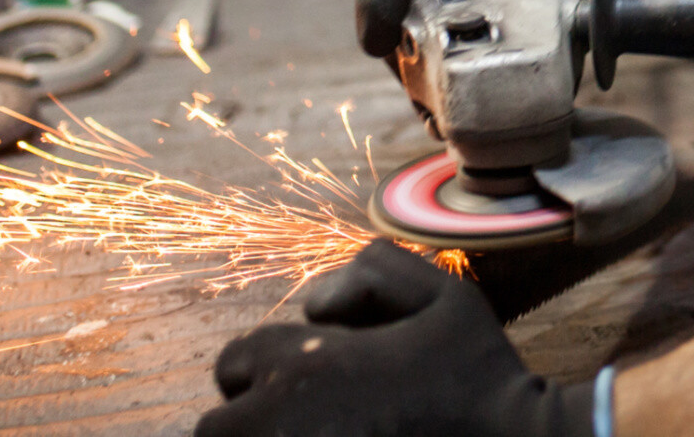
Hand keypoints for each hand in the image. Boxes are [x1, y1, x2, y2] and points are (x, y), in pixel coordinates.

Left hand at [196, 240, 595, 436]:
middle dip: (248, 419)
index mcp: (307, 362)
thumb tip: (314, 303)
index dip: (264, 367)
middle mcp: (282, 419)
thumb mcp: (446, 295)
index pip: (236, 361)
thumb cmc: (476, 374)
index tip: (306, 378)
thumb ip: (377, 273)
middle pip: (217, 426)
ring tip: (318, 434)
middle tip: (301, 420)